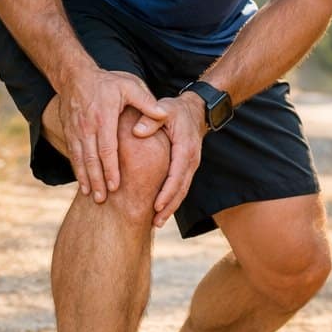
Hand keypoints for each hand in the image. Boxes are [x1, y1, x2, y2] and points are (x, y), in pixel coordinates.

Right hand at [58, 69, 166, 202]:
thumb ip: (146, 101)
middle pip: (91, 159)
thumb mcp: (130, 85)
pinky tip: (83, 183)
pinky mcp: (69, 132)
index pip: (106, 148)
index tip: (115, 186)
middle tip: (102, 199)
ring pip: (80, 159)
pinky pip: (73, 154)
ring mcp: (75, 131)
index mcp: (104, 118)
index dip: (110, 168)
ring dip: (85, 178)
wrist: (75, 75)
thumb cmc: (107, 82)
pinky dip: (77, 170)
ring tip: (92, 196)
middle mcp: (87, 127)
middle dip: (96, 180)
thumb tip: (164, 114)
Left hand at [134, 92, 206, 227]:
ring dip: (171, 207)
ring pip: (182, 191)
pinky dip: (172, 200)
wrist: (195, 110)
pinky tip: (161, 210)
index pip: (177, 174)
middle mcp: (191, 159)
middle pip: (181, 188)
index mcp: (185, 148)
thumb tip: (136, 131)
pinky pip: (181, 186)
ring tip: (157, 223)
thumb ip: (150, 119)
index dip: (167, 191)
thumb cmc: (176, 110)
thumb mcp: (164, 109)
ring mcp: (191, 165)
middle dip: (169, 206)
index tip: (156, 205)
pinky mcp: (187, 167)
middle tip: (155, 222)